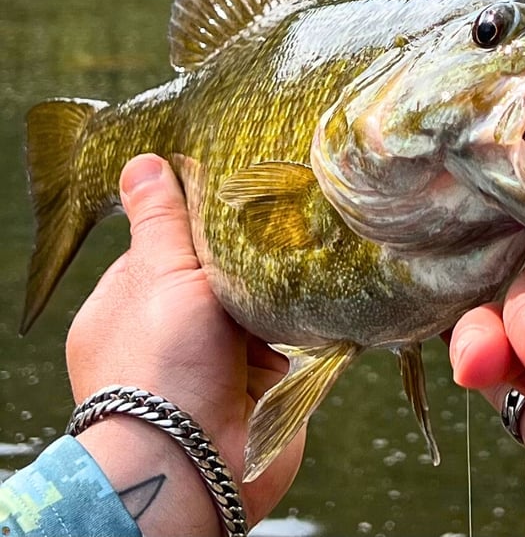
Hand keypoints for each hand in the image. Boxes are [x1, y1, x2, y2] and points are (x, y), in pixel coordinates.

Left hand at [66, 154, 302, 535]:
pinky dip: (288, 330)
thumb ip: (160, 220)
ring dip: (269, 298)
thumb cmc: (162, 364)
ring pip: (252, 305)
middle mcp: (170, 331)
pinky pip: (279, 340)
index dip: (197, 224)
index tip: (230, 201)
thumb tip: (140, 161)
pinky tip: (295, 323)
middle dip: (242, 261)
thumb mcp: (158, 275)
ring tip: (288, 280)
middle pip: (215, 274)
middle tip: (274, 234)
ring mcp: (212, 359)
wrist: (194, 464)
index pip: (166, 244)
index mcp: (129, 304)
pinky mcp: (253, 383)